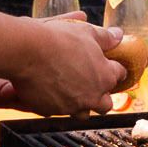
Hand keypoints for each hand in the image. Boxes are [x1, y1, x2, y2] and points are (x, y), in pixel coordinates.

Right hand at [0, 20, 125, 115]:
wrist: (28, 52)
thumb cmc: (58, 40)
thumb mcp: (87, 32)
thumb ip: (106, 37)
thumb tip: (118, 35)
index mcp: (105, 76)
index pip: (119, 75)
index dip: (115, 70)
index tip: (110, 66)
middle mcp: (92, 95)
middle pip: (106, 104)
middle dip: (101, 95)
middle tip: (93, 85)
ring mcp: (72, 106)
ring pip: (84, 113)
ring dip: (81, 105)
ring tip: (73, 93)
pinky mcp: (52, 110)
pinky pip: (59, 111)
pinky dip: (58, 104)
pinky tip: (52, 93)